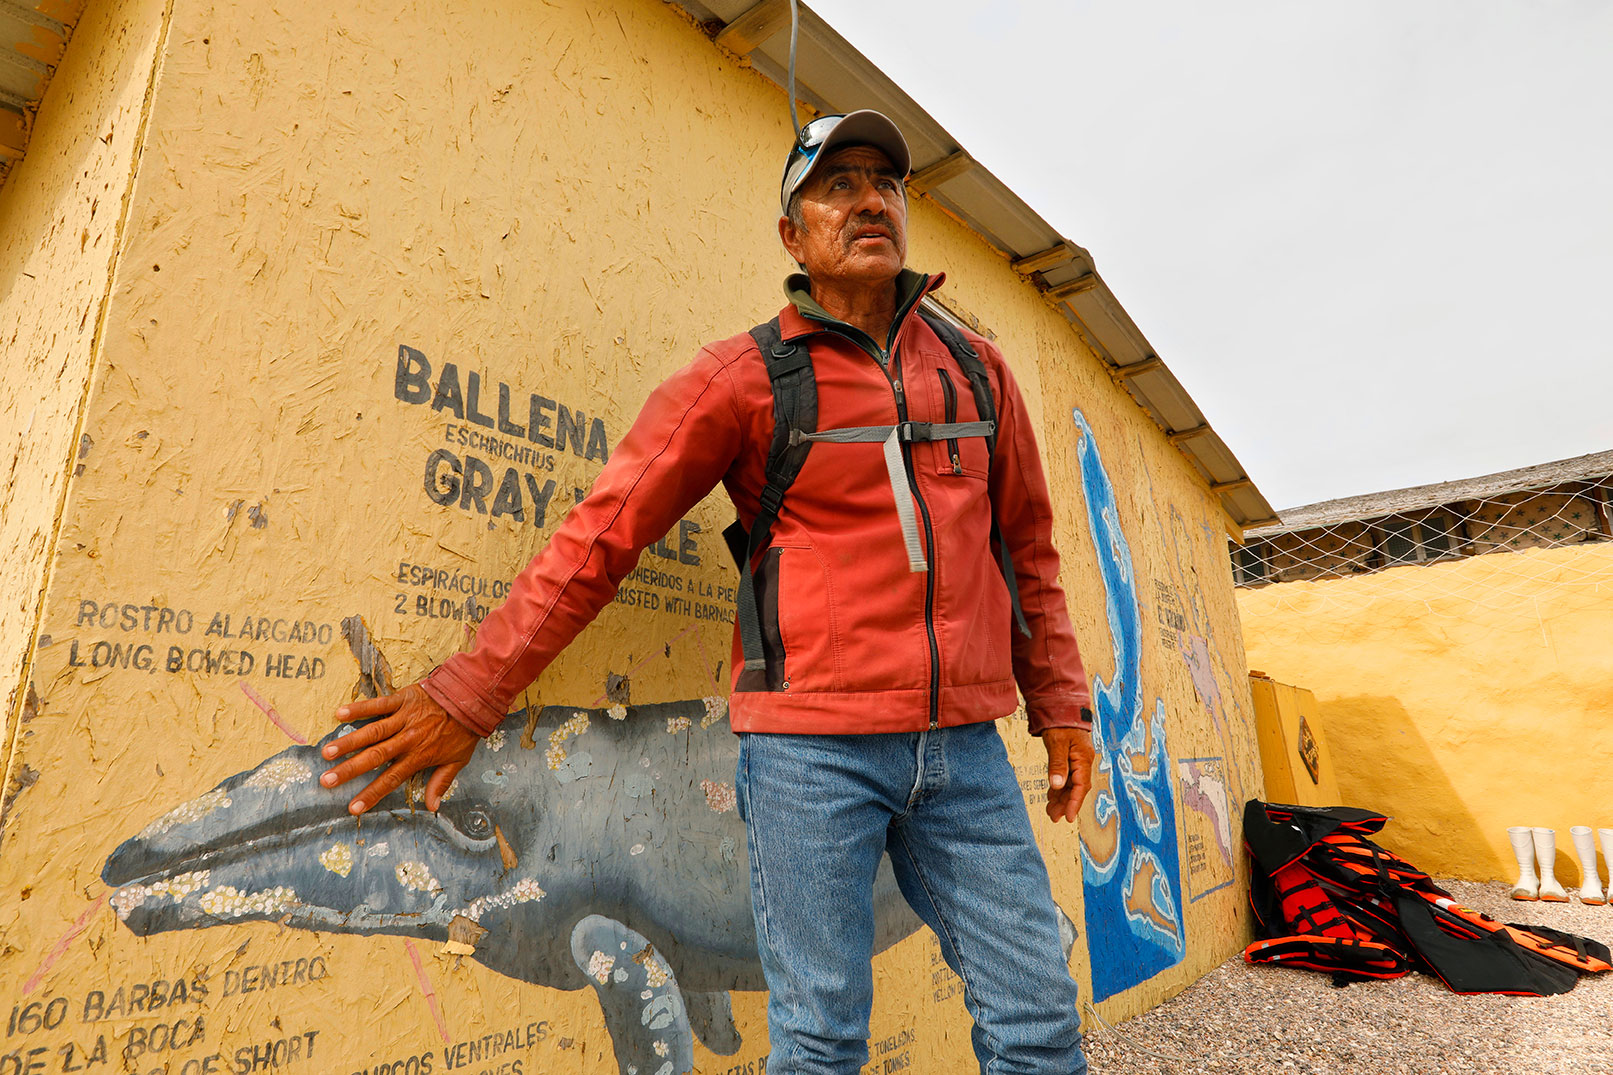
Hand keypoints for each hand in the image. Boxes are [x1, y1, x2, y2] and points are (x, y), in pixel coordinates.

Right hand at [320, 683, 480, 814]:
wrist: (473, 698)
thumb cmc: (463, 731)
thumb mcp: (457, 760)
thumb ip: (441, 783)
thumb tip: (433, 808)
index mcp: (419, 756)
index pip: (391, 779)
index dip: (372, 794)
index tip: (352, 808)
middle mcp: (408, 739)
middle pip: (375, 757)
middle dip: (350, 770)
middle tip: (326, 781)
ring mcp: (404, 718)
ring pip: (373, 732)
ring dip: (349, 742)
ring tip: (327, 751)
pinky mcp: (402, 699)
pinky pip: (378, 704)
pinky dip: (360, 708)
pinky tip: (339, 714)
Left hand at [1043, 726, 1094, 823]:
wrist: (1062, 707)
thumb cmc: (1060, 723)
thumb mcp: (1057, 743)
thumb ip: (1057, 764)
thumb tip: (1056, 785)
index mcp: (1084, 758)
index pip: (1081, 786)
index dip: (1074, 803)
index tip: (1068, 817)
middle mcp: (1083, 762)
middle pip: (1076, 788)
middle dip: (1066, 804)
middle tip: (1054, 818)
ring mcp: (1078, 761)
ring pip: (1071, 785)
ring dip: (1061, 798)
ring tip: (1051, 812)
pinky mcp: (1071, 759)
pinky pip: (1066, 778)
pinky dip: (1059, 788)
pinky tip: (1051, 797)